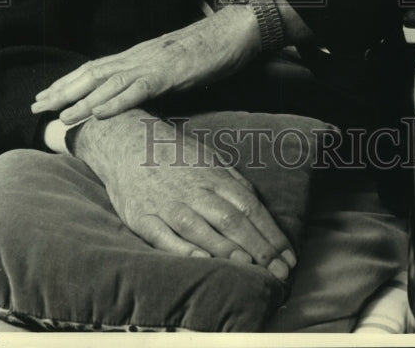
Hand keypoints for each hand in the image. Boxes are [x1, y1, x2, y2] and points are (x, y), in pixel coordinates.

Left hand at [31, 4, 259, 124]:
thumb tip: (132, 97)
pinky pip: (138, 89)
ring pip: (109, 83)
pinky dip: (116, 102)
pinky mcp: (169, 73)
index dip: (68, 82)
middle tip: (37, 107)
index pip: (94, 69)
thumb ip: (149, 78)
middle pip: (92, 74)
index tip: (46, 96)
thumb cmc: (205, 50)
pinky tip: (99, 113)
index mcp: (137, 55)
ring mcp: (152, 63)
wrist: (231, 31)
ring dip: (82, 100)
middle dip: (62, 90)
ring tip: (60, 115)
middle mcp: (138, 57)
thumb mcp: (170, 65)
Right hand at [73, 110, 295, 280]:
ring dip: (227, 249)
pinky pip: (164, 236)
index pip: (249, 207)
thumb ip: (233, 183)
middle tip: (280, 272)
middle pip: (231, 219)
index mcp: (212, 175)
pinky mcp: (142, 217)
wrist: (126, 142)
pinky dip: (184, 249)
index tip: (289, 257)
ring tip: (250, 268)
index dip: (271, 233)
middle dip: (259, 248)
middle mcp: (193, 190)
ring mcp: (166, 204)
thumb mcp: (209, 158)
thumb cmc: (174, 156)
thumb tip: (259, 208)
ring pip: (201, 228)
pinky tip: (202, 261)